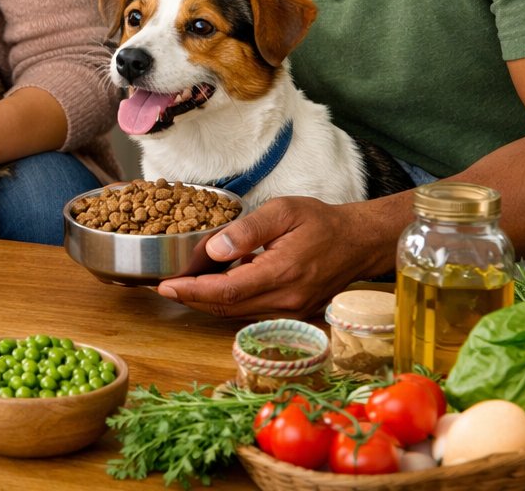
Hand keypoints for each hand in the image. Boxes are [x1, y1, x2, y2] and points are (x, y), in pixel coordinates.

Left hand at [155, 197, 376, 318]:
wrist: (360, 242)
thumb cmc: (322, 222)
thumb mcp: (284, 211)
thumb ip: (248, 229)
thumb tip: (214, 249)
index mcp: (282, 273)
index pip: (227, 291)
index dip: (192, 291)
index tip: (165, 286)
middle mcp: (286, 300)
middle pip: (227, 308)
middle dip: (191, 299)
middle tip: (163, 287)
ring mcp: (292, 311)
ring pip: (238, 313)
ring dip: (207, 302)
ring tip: (182, 285)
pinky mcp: (294, 313)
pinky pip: (252, 312)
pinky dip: (229, 301)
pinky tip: (214, 284)